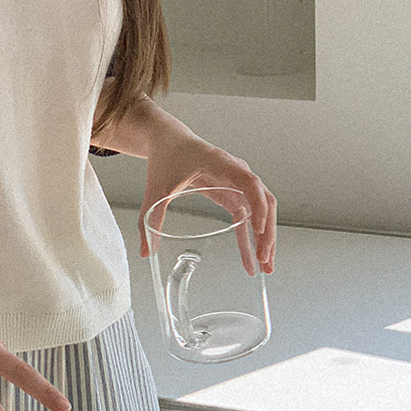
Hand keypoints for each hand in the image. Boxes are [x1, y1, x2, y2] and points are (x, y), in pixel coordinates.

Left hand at [138, 125, 276, 274]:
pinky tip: (251, 259)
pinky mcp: (232, 193)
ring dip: (265, 238)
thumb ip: (149, 219)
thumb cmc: (165, 159)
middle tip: (264, 261)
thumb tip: (144, 253)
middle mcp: (236, 172)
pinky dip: (250, 237)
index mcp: (221, 164)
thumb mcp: (155, 190)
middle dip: (267, 232)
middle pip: (264, 202)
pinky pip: (247, 216)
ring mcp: (237, 183)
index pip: (249, 183)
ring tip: (265, 268)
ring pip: (261, 212)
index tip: (257, 229)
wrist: (169, 142)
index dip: (258, 205)